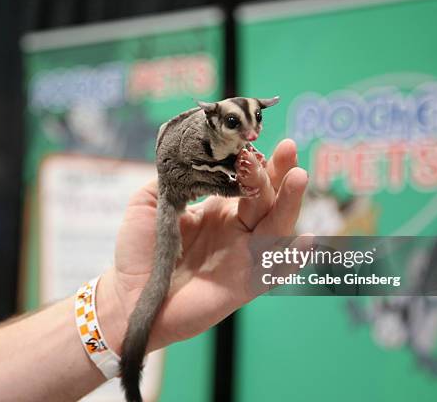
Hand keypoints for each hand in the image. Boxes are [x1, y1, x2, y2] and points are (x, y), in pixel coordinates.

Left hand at [96, 139, 309, 353]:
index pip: (247, 182)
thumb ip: (174, 177)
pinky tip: (307, 240)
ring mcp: (243, 256)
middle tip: (288, 147)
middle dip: (279, 172)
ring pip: (276, 227)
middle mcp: (237, 231)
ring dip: (289, 202)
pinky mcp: (243, 285)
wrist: (128, 295)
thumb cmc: (140, 251)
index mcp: (219, 210)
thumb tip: (195, 153)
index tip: (257, 140)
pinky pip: (273, 272)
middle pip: (268, 199)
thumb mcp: (151, 203)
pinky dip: (292, 259)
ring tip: (298, 176)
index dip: (257, 162)